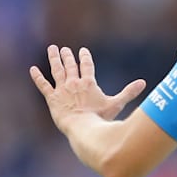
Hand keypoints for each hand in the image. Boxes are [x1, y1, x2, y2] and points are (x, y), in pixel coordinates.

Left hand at [29, 45, 145, 132]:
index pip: (87, 66)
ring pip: (57, 70)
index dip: (84, 57)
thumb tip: (144, 83)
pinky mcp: (52, 98)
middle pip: (70, 65)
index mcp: (88, 83)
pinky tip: (32, 69)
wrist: (82, 127)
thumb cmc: (99, 118)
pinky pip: (43, 85)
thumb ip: (129, 93)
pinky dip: (37, 77)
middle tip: (64, 49)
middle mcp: (74, 83)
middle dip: (67, 56)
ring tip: (52, 50)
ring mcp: (62, 89)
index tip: (82, 51)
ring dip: (54, 59)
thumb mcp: (116, 104)